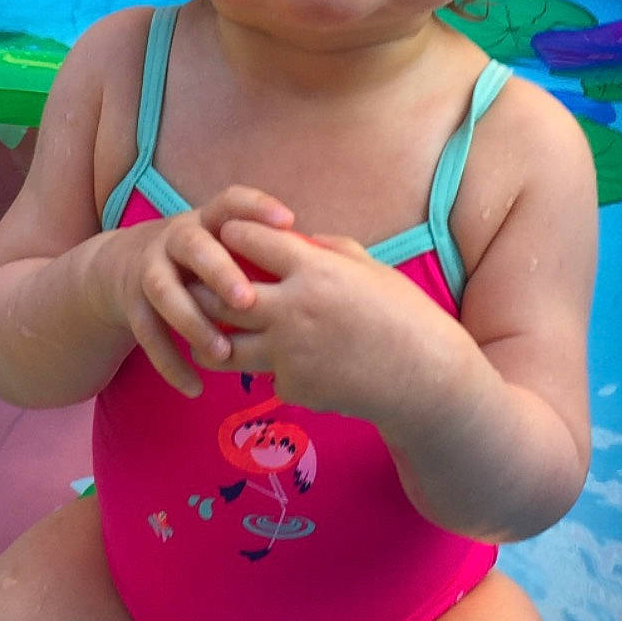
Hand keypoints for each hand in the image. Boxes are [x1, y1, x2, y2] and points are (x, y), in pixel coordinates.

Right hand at [97, 186, 294, 397]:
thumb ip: (264, 250)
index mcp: (207, 219)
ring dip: (193, 322)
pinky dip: (170, 362)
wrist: (125, 266)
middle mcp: (175, 238)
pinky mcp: (132, 303)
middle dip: (220, 271)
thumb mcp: (225, 243)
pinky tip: (195, 387)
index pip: (231, 202)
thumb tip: (323, 260)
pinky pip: (147, 333)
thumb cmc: (203, 260)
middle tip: (249, 301)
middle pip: (194, 246)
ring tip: (223, 353)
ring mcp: (149, 268)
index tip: (289, 222)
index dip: (257, 208)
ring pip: (164, 291)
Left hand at [199, 219, 456, 422]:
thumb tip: (292, 238)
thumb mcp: (369, 268)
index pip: (250, 240)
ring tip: (208, 327)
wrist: (426, 379)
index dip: (234, 233)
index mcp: (315, 271)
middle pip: (219, 294)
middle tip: (196, 280)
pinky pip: (265, 373)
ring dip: (211, 335)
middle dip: (202, 284)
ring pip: (222, 345)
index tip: (226, 233)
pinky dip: (268, 367)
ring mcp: (288, 354)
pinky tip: (286, 362)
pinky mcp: (292, 387)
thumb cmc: (405, 315)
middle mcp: (293, 310)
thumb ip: (325, 249)